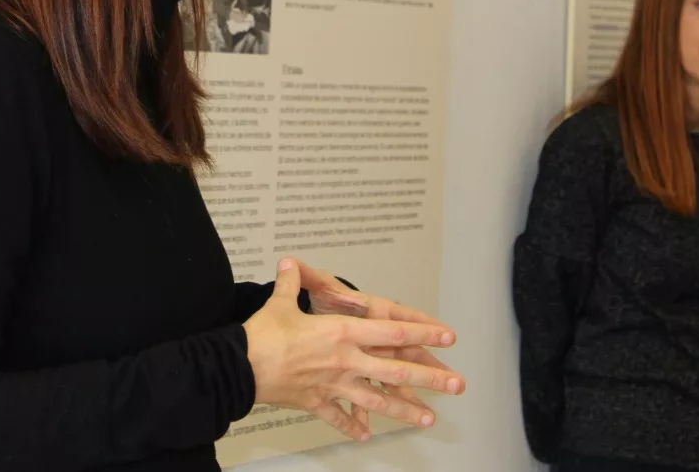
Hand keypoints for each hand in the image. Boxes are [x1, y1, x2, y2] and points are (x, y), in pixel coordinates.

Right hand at [243, 258, 462, 441]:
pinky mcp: (317, 403)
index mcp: (342, 333)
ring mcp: (334, 385)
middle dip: (430, 378)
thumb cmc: (262, 335)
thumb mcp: (280, 302)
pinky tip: (364, 435)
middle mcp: (346, 361)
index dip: (423, 334)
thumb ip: (292, 281)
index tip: (447, 337)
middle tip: (457, 384)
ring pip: (378, 401)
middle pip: (396, 371)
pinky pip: (339, 417)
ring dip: (405, 410)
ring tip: (428, 418)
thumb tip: (289, 262)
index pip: (392, 332)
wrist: (241, 367)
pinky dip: (351, 426)